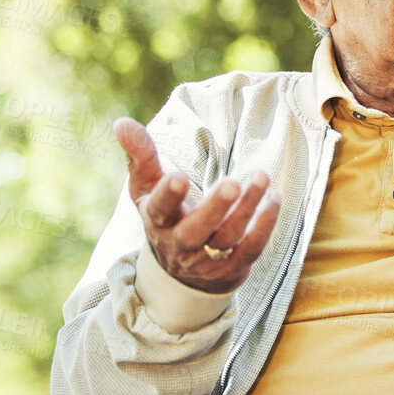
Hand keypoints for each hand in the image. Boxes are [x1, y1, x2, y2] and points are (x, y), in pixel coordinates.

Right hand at [114, 117, 281, 294]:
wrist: (181, 272)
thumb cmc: (166, 216)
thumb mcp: (147, 188)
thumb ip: (140, 155)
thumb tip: (121, 123)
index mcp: (157, 221)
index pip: (159, 210)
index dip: (168, 196)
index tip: (179, 177)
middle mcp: (179, 245)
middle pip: (194, 232)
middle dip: (214, 208)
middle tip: (232, 183)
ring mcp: (206, 260)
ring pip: (227, 238)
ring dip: (247, 208)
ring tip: (261, 177)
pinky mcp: (231, 269)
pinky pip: (251, 250)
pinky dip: (264, 226)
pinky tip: (273, 200)